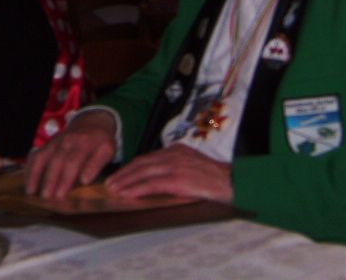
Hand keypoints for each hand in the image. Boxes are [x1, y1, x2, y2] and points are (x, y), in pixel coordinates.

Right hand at [24, 110, 116, 198]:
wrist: (91, 122)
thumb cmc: (100, 141)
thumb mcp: (107, 149)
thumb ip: (97, 164)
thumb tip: (85, 180)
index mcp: (83, 143)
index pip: (73, 162)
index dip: (66, 179)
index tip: (61, 195)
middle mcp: (66, 141)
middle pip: (55, 161)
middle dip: (49, 180)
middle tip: (46, 198)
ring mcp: (54, 142)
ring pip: (42, 157)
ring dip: (34, 174)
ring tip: (30, 192)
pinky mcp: (47, 144)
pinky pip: (35, 155)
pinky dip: (29, 168)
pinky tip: (27, 182)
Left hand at [105, 143, 232, 202]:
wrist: (234, 182)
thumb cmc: (216, 178)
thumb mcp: (193, 166)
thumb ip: (176, 167)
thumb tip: (157, 180)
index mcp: (177, 150)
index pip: (148, 158)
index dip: (132, 167)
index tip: (121, 175)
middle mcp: (174, 155)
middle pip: (142, 163)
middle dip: (124, 174)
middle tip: (111, 183)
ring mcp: (176, 166)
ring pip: (143, 172)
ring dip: (126, 182)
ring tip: (115, 189)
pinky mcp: (178, 179)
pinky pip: (152, 184)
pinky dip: (138, 189)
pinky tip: (128, 194)